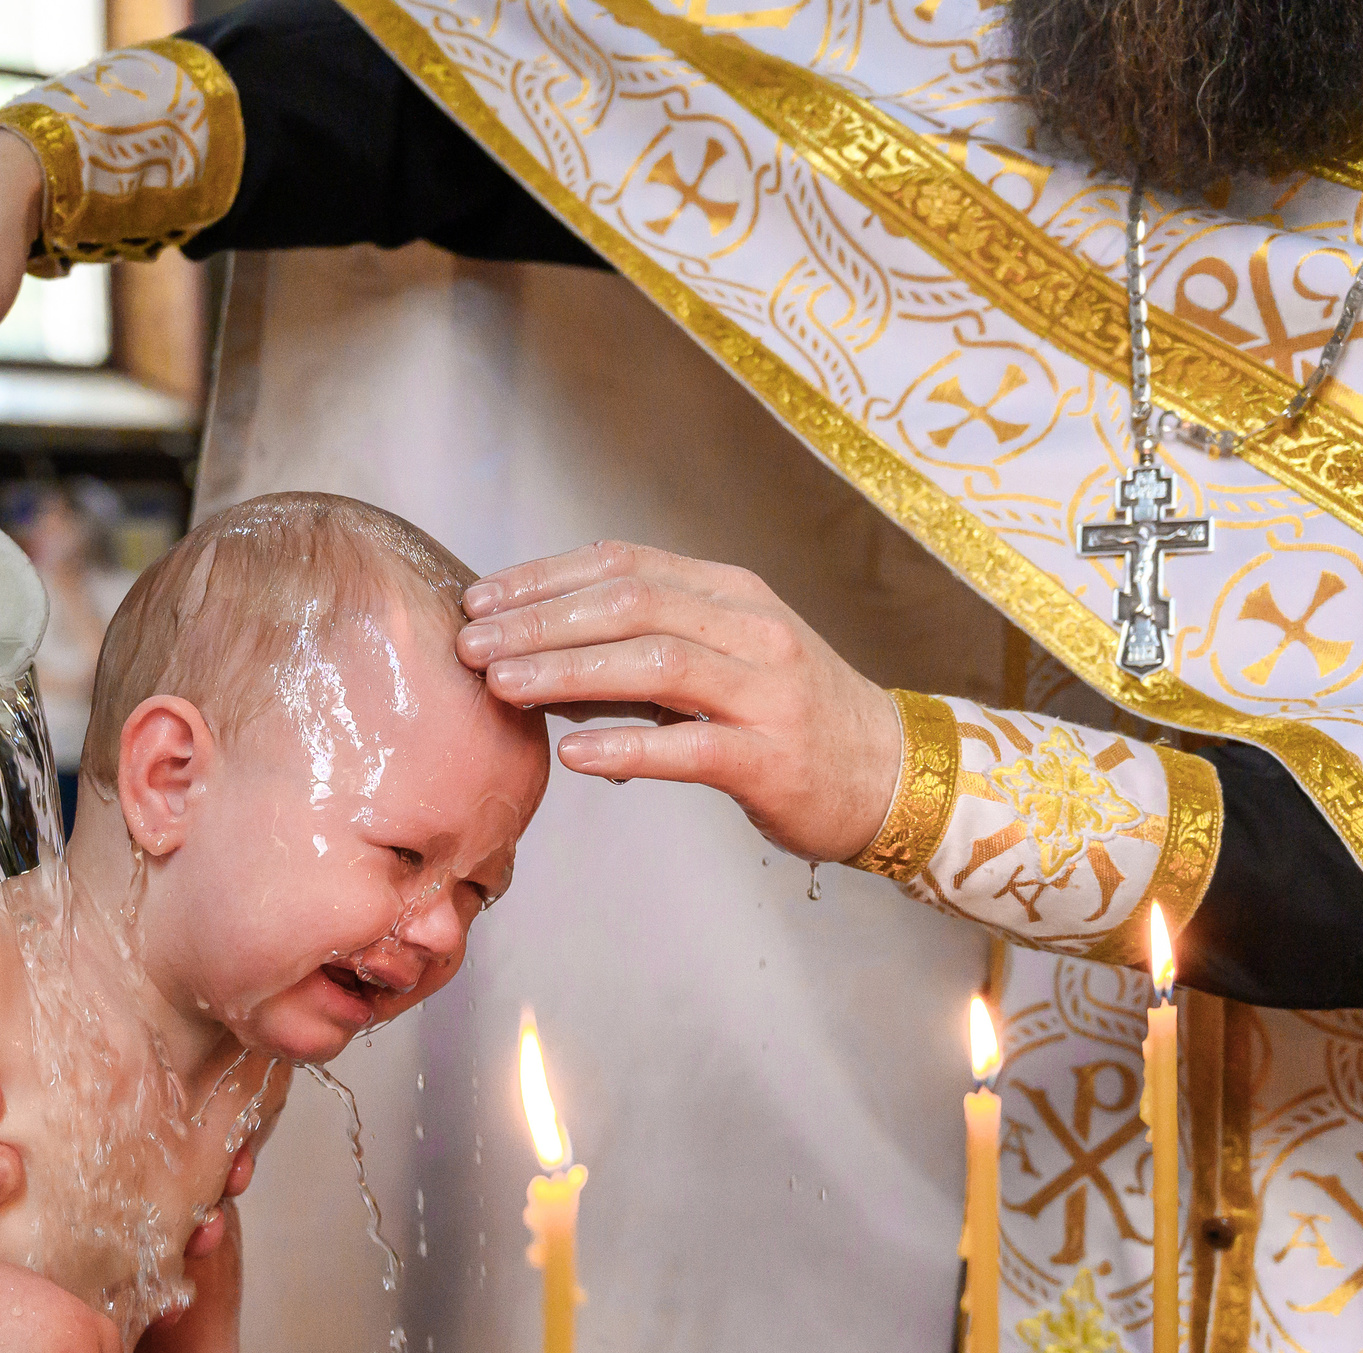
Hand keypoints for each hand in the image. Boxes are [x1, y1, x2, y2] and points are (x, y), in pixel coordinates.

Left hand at [457, 542, 905, 862]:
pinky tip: (572, 755)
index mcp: (731, 594)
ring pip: (653, 664)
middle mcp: (750, 629)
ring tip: (501, 687)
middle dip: (540, 622)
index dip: (545, 579)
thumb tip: (539, 656)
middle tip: (470, 645)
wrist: (891, 774)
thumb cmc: (792, 718)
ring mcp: (764, 692)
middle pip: (630, 606)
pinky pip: (688, 747)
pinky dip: (625, 747)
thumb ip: (640, 652)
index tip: (481, 600)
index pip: (625, 567)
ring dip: (567, 672)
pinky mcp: (771, 757)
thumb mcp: (721, 663)